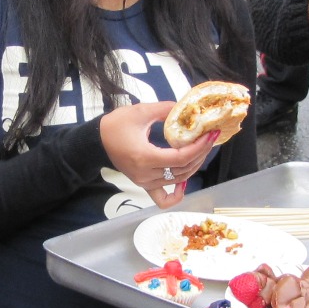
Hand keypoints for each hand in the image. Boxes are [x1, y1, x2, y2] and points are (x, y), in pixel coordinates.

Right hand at [99, 101, 217, 206]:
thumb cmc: (116, 125)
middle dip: (200, 153)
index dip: (199, 147)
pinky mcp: (144, 185)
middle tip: (209, 138)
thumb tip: (188, 109)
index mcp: (144, 156)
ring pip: (177, 181)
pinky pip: (162, 198)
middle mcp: (145, 174)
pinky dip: (176, 195)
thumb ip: (165, 110)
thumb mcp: (141, 111)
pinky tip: (184, 183)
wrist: (98, 139)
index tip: (211, 135)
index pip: (180, 157)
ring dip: (193, 167)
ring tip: (201, 150)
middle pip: (182, 169)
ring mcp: (145, 182)